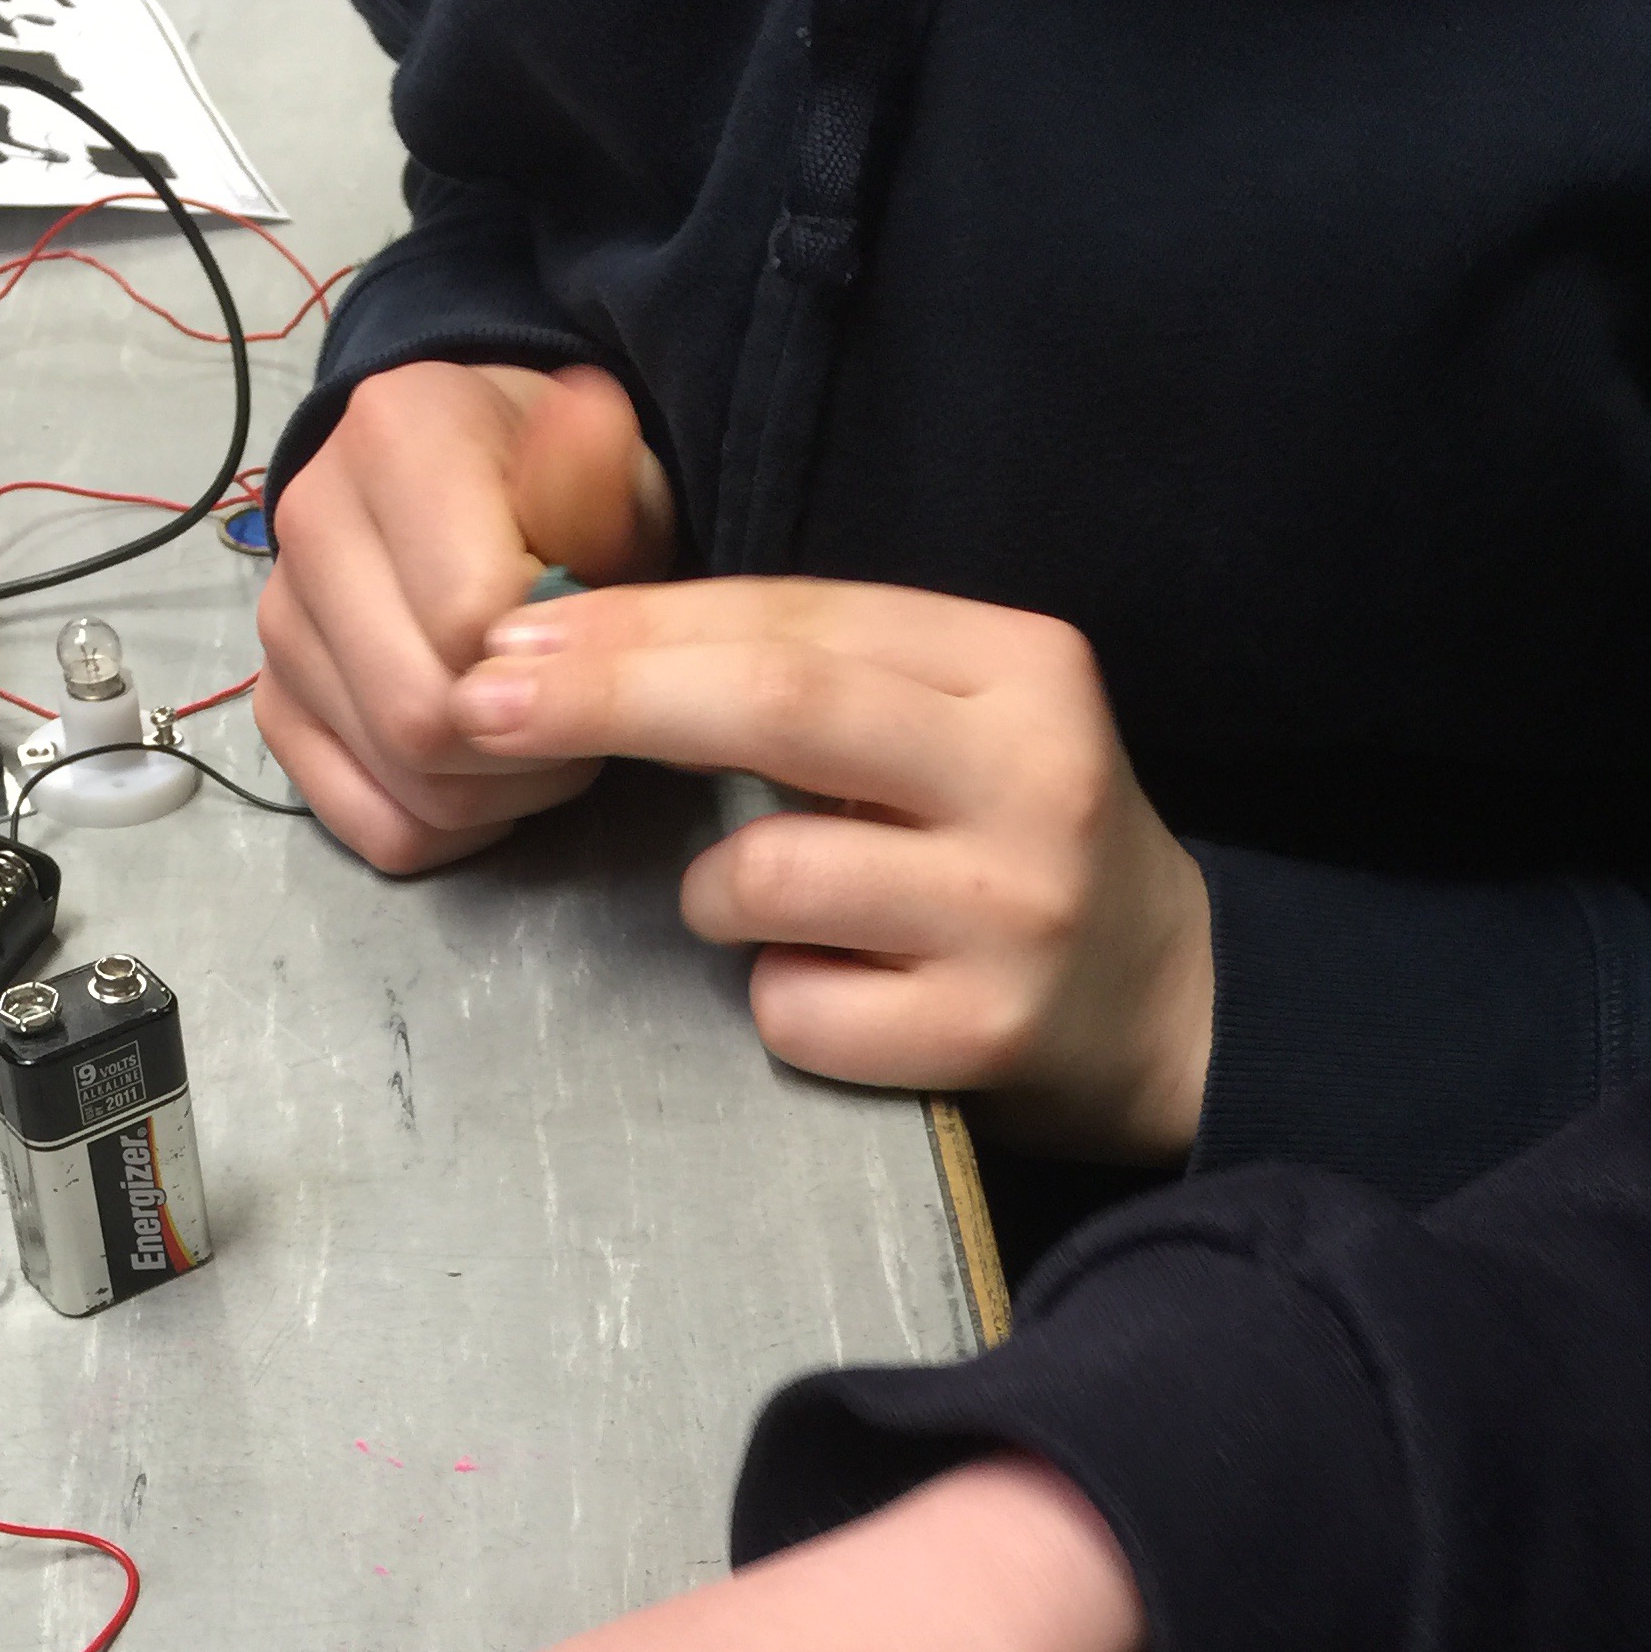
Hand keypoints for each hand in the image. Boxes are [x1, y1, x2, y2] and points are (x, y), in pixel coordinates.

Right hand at [257, 360, 675, 872]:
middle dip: (527, 746)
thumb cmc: (556, 494)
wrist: (477, 494)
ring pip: (406, 785)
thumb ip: (597, 475)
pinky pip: (375, 827)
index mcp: (391, 437)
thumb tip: (588, 423)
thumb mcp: (607, 477)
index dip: (553, 660)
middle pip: (422, 720)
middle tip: (574, 713)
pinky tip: (487, 778)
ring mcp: (279, 629)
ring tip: (539, 738)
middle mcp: (309, 525)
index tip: (586, 640)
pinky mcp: (276, 709)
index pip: (468, 620)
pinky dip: (449, 831)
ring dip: (501, 793)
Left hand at [448, 577, 1214, 1158]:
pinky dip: (773, 1001)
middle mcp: (1031, 775)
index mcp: (1018, 666)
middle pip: (779, 705)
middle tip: (480, 708)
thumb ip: (815, 670)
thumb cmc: (1008, 852)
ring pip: (768, 874)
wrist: (1170, 1010)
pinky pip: (797, 1010)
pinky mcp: (985, 1034)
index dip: (641, 624)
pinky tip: (824, 991)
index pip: (798, 617)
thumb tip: (588, 628)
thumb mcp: (952, 724)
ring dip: (708, 892)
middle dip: (609, 698)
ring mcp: (1013, 912)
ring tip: (748, 908)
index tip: (513, 635)